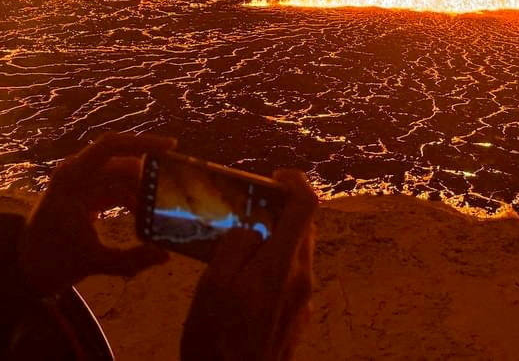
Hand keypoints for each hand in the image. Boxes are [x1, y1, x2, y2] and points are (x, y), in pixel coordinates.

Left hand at [18, 131, 175, 294]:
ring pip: (124, 176)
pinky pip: (119, 188)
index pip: (109, 147)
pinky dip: (135, 198)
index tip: (171, 146)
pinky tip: (148, 214)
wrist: (24, 268)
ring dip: (144, 190)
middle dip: (151, 176)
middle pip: (123, 163)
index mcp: (71, 180)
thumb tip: (166, 256)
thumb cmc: (50, 261)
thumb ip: (130, 260)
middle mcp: (77, 173)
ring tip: (167, 206)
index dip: (142, 142)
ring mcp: (83, 182)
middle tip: (179, 188)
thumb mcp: (91, 262)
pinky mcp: (88, 193)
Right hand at [180, 169, 318, 360]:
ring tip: (239, 251)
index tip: (273, 177)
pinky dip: (274, 268)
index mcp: (282, 265)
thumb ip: (235, 246)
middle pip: (303, 228)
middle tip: (246, 213)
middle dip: (279, 212)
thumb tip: (250, 229)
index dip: (294, 181)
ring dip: (275, 242)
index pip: (306, 205)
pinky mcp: (298, 319)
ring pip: (296, 254)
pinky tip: (245, 285)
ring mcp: (302, 301)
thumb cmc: (216, 340)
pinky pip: (290, 280)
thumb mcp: (213, 286)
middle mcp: (301, 279)